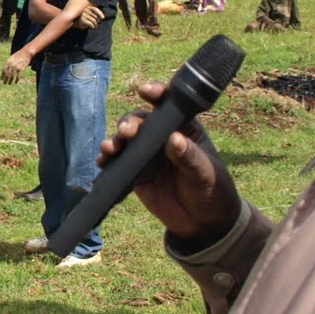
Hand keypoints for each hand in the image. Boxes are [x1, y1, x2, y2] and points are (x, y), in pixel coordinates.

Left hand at [1, 49, 31, 83]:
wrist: (26, 53)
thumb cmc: (19, 55)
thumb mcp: (12, 58)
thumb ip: (9, 63)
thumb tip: (6, 69)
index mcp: (8, 62)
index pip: (3, 70)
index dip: (2, 75)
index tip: (1, 79)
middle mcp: (11, 65)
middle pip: (7, 74)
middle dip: (5, 79)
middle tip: (4, 83)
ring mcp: (16, 67)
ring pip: (12, 76)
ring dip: (10, 81)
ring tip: (9, 84)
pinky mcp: (21, 69)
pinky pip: (18, 76)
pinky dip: (16, 80)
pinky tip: (15, 82)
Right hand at [77, 4, 102, 28]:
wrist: (75, 23)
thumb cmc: (84, 19)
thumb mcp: (89, 15)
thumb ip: (94, 14)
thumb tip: (102, 17)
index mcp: (88, 7)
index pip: (95, 9)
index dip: (100, 13)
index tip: (103, 18)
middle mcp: (85, 10)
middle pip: (95, 16)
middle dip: (97, 21)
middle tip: (97, 25)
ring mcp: (83, 14)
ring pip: (93, 20)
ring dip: (95, 25)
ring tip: (95, 27)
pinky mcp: (82, 19)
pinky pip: (90, 23)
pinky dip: (92, 26)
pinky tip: (92, 27)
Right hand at [97, 81, 242, 244]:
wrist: (203, 222)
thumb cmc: (212, 190)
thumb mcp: (205, 173)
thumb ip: (189, 156)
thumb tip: (173, 139)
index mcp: (183, 127)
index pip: (169, 104)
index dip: (156, 93)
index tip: (145, 91)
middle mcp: (161, 136)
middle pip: (140, 120)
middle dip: (130, 122)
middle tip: (127, 132)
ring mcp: (146, 153)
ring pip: (125, 140)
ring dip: (114, 141)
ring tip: (110, 149)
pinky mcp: (134, 172)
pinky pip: (117, 163)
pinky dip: (107, 161)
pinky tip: (102, 163)